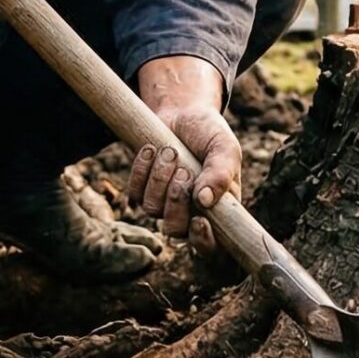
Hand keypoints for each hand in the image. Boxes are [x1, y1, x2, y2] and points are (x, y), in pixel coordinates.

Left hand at [123, 56, 237, 254]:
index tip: (199, 221)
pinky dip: (142, 168)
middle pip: (176, 230)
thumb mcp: (224, 148)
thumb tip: (205, 202)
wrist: (183, 112)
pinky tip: (153, 149)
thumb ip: (221, 174)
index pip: (211, 245)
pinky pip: (134, 193)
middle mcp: (190, 213)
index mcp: (217, 210)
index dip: (203, 242)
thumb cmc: (209, 134)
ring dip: (160, 177)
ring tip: (171, 152)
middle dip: (177, 198)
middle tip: (185, 169)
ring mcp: (163, 204)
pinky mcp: (142, 191)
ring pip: (152, 210)